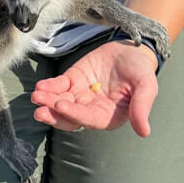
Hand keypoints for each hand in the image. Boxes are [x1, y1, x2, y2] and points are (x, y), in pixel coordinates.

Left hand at [31, 40, 158, 135]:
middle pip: (69, 117)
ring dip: (48, 100)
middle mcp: (92, 109)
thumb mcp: (146, 86)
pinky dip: (49, 86)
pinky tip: (40, 86)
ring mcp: (80, 95)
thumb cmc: (141, 71)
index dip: (75, 114)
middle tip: (40, 110)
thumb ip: (142, 107)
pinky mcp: (73, 80)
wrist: (132, 50)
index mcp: (109, 116)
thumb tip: (144, 132)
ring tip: (37, 95)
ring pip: (61, 102)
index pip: (89, 119)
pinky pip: (59, 86)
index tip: (61, 106)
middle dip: (54, 114)